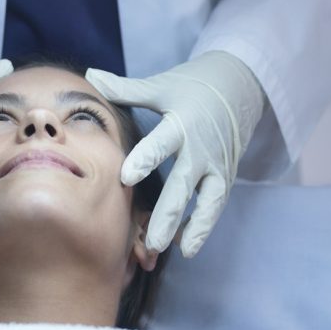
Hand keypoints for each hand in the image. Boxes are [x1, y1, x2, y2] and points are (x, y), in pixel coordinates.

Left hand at [86, 52, 264, 257]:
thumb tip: (91, 78)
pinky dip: (203, 226)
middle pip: (184, 184)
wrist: (239, 86)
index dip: (146, 159)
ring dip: (193, 227)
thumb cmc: (192, 86)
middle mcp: (201, 148)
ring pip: (206, 201)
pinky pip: (215, 205)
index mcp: (182, 122)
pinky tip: (187, 246)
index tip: (127, 177)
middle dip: (169, 213)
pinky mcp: (225, 176)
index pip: (162, 143)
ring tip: (176, 251)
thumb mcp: (161, 86)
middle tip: (152, 239)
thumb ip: (126, 89)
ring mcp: (216, 165)